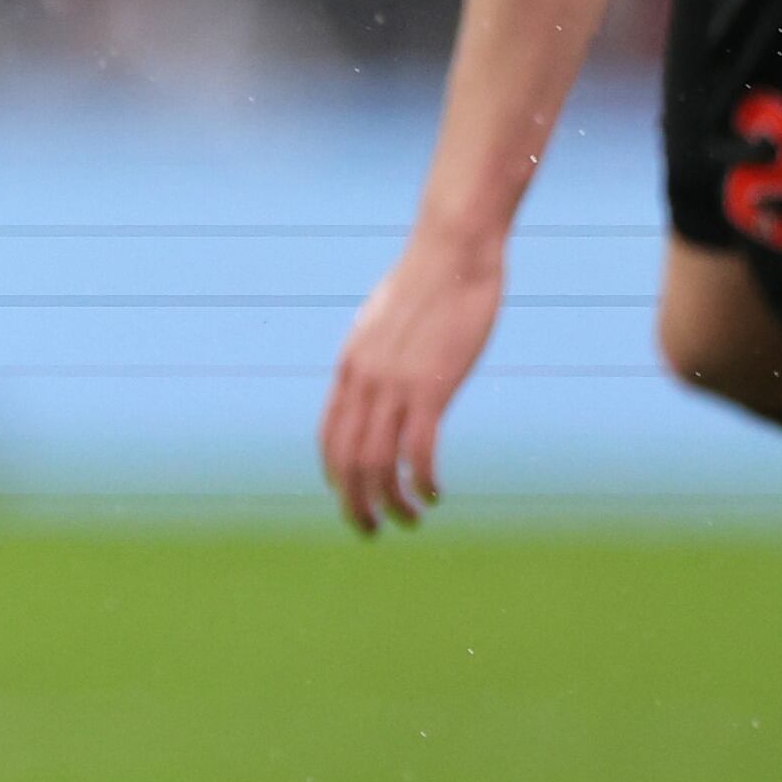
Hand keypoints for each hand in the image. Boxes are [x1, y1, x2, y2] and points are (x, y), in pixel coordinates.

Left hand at [321, 231, 508, 532]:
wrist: (452, 250)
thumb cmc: (426, 284)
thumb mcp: (385, 323)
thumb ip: (377, 355)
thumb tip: (377, 376)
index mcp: (349, 367)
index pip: (329, 438)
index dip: (336, 477)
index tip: (352, 499)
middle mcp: (363, 380)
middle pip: (347, 461)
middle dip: (355, 504)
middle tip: (372, 531)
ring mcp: (395, 384)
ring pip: (379, 464)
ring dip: (391, 502)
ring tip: (408, 521)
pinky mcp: (432, 386)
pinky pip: (420, 450)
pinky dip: (423, 481)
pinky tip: (434, 494)